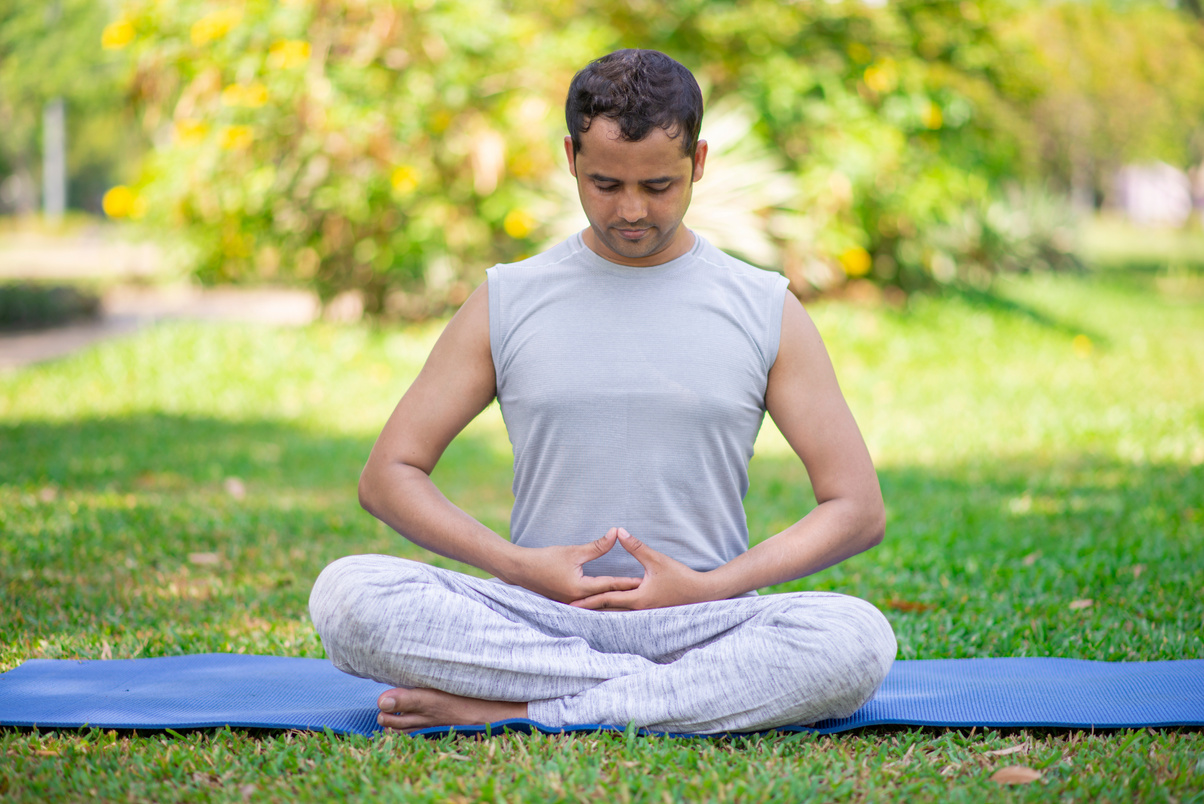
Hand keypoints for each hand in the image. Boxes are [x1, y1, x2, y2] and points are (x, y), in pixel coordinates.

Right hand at [499, 527, 641, 603]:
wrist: (521, 570)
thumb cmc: (545, 559)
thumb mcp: (573, 551)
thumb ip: (597, 545)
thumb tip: (616, 533)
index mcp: (580, 589)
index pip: (609, 585)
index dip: (627, 582)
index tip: (644, 581)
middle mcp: (578, 601)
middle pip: (606, 598)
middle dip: (625, 595)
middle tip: (645, 592)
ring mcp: (572, 604)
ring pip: (598, 604)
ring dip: (614, 601)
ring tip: (633, 599)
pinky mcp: (568, 603)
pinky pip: (589, 604)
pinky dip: (601, 602)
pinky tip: (610, 601)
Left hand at [571, 528, 718, 609]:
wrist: (700, 593)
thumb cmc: (680, 577)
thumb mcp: (656, 559)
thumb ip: (636, 547)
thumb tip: (619, 532)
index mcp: (637, 598)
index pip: (606, 599)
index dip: (588, 601)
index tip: (571, 604)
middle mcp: (638, 610)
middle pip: (608, 612)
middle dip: (589, 611)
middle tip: (570, 612)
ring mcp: (644, 614)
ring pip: (617, 616)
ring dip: (600, 615)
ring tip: (584, 615)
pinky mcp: (650, 614)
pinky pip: (628, 616)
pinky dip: (615, 615)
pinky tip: (609, 615)